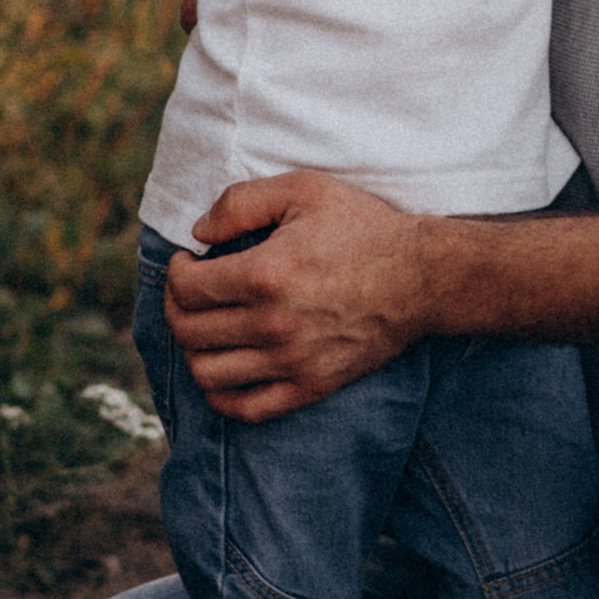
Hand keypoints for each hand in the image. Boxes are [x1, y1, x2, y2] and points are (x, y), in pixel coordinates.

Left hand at [163, 174, 433, 418]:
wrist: (422, 278)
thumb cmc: (363, 228)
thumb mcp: (304, 190)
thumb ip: (241, 202)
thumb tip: (197, 233)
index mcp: (266, 275)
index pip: (186, 289)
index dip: (175, 272)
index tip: (189, 261)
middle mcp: (273, 324)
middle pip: (189, 331)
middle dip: (177, 307)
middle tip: (192, 291)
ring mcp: (291, 362)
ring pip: (207, 373)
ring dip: (193, 349)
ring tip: (208, 327)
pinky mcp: (311, 386)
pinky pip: (246, 408)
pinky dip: (220, 394)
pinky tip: (225, 368)